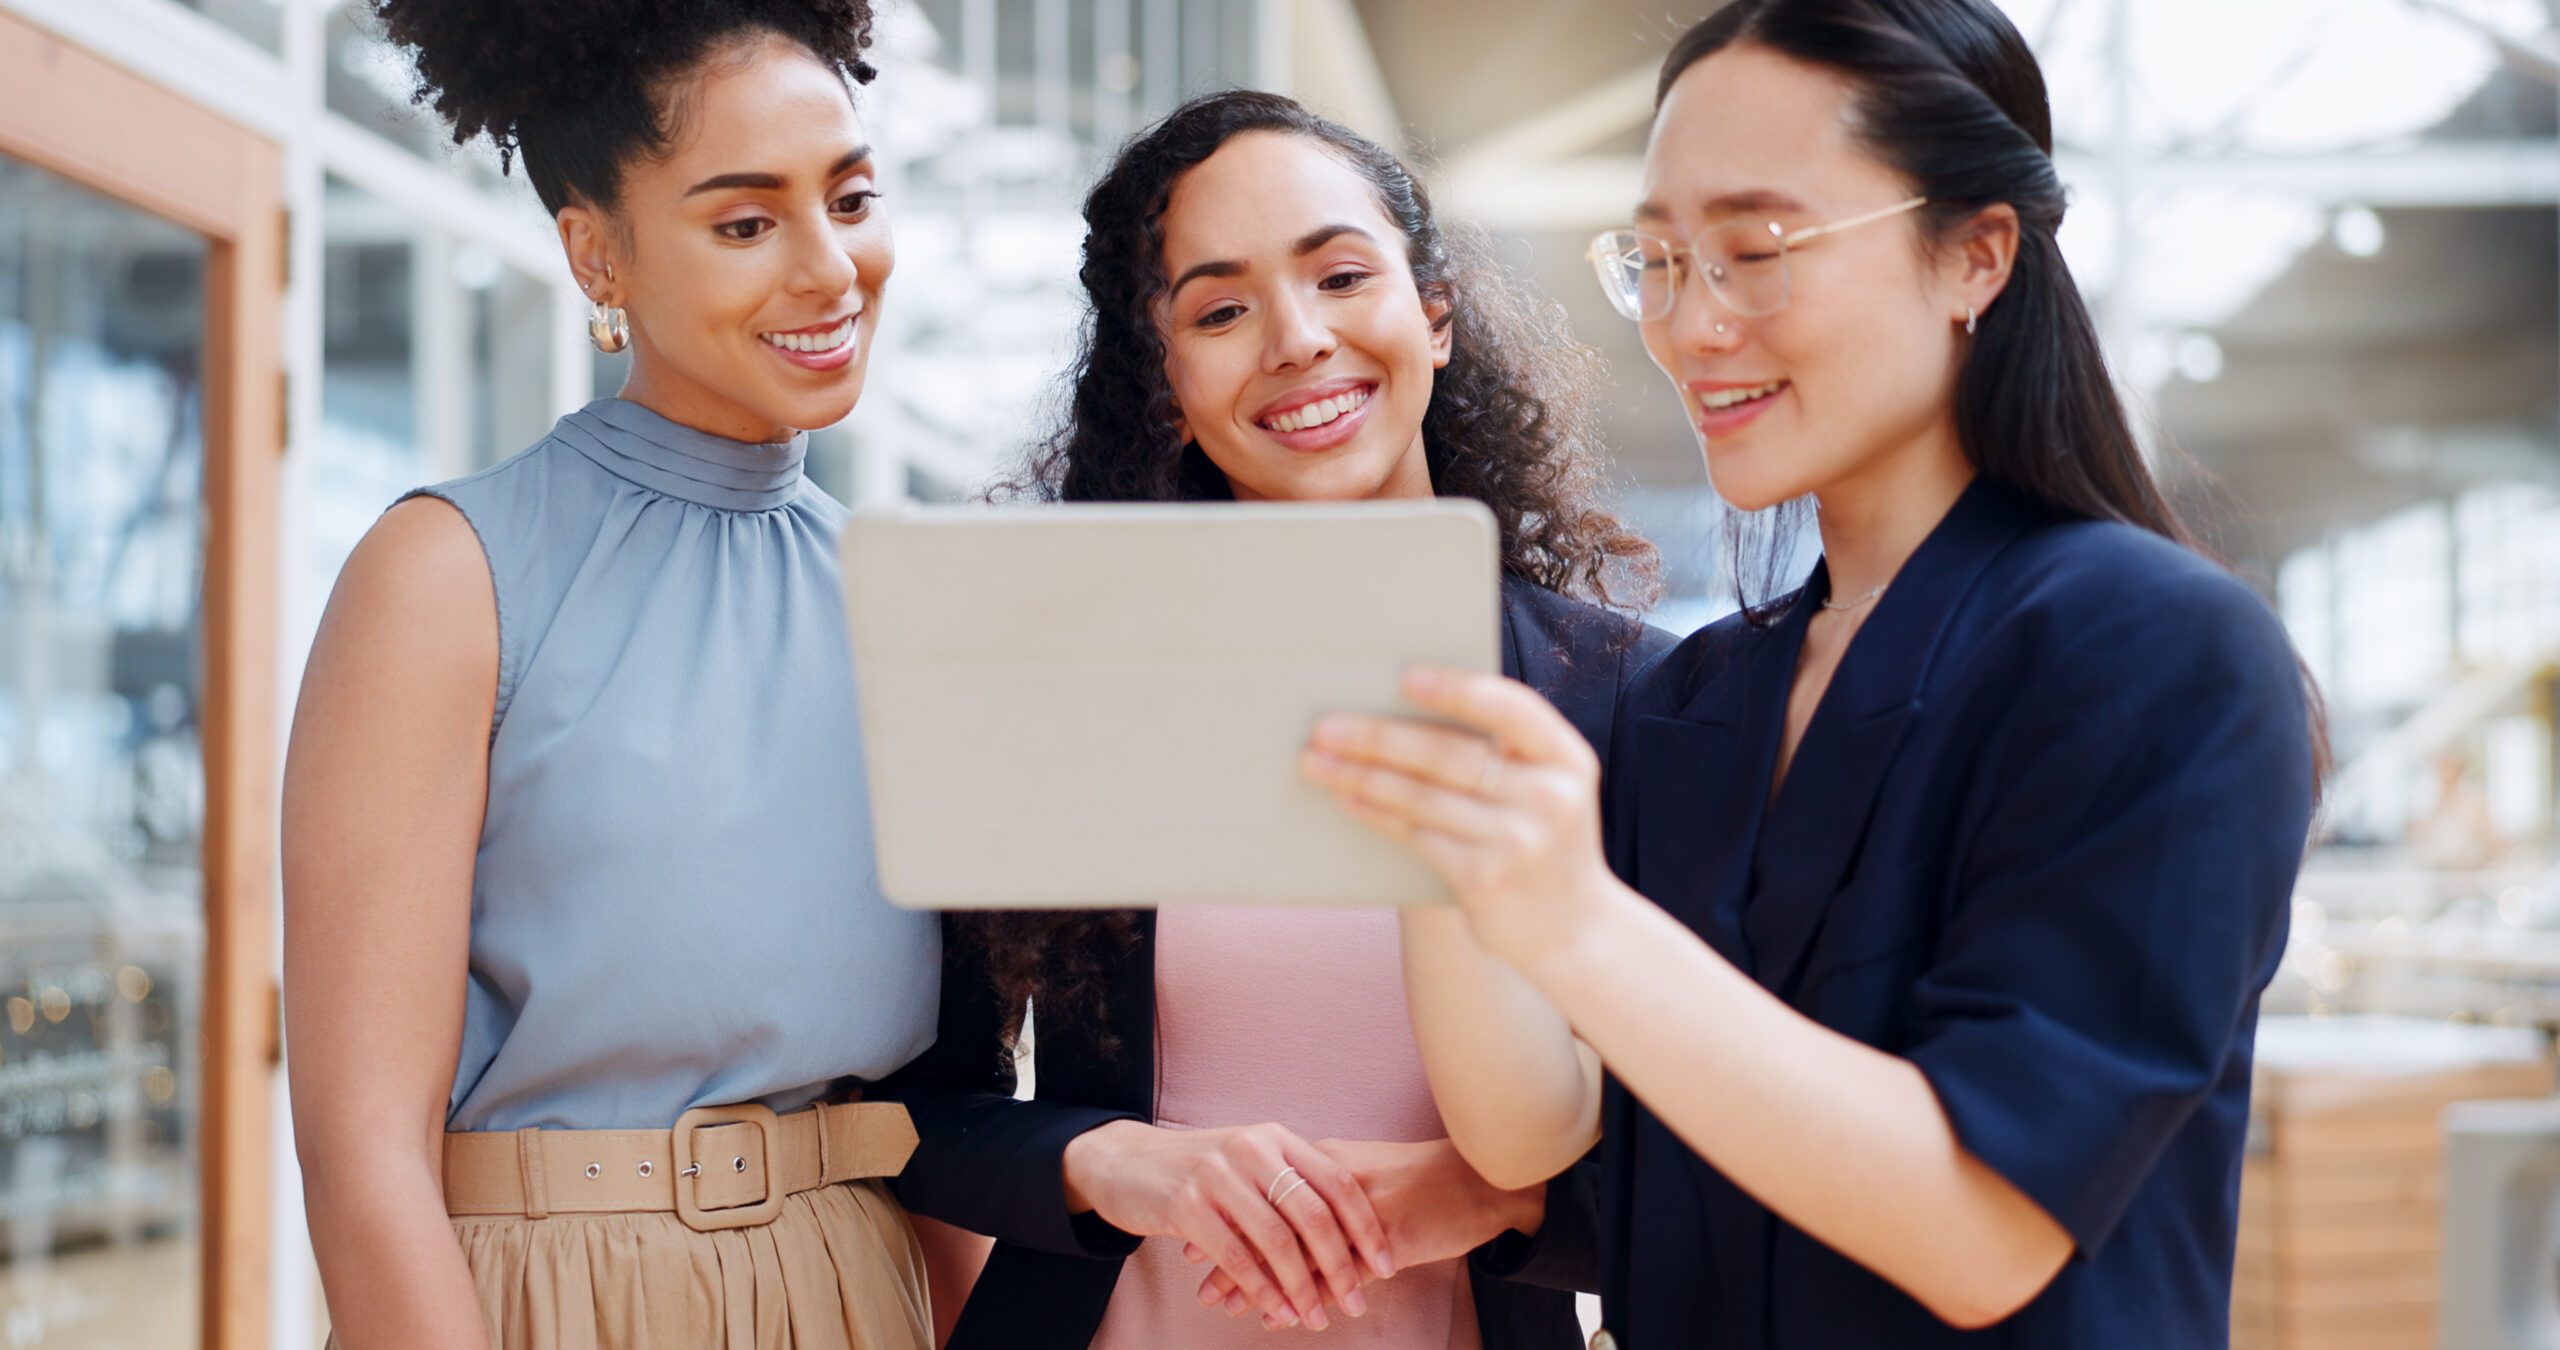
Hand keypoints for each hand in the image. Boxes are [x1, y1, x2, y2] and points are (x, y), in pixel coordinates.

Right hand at [1061, 1119, 1393, 1329]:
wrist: (1124, 1162)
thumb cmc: (1198, 1169)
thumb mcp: (1248, 1161)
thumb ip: (1291, 1185)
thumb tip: (1349, 1233)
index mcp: (1277, 1138)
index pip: (1338, 1182)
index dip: (1366, 1227)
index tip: (1387, 1266)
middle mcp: (1252, 1149)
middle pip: (1314, 1214)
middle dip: (1341, 1265)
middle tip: (1358, 1303)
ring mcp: (1217, 1174)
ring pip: (1276, 1240)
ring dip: (1302, 1287)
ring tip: (1317, 1318)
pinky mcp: (1185, 1203)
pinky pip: (1235, 1256)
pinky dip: (1261, 1288)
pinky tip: (1276, 1309)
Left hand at [1191, 1139, 1542, 1319]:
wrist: (1481, 1178)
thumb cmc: (1424, 1177)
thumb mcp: (1366, 1170)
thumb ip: (1324, 1187)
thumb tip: (1284, 1206)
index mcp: (1327, 1159)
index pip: (1264, 1193)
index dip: (1227, 1217)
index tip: (1193, 1236)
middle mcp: (1335, 1183)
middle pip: (1271, 1223)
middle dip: (1232, 1255)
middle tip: (1200, 1282)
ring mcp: (1361, 1214)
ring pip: (1297, 1253)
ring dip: (1260, 1282)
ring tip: (1226, 1305)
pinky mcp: (1388, 1242)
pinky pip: (1337, 1277)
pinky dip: (1305, 1297)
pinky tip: (1281, 1315)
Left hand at [1302, 667, 1622, 970]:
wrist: (1573, 926)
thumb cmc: (1542, 836)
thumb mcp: (1546, 785)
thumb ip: (1501, 749)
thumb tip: (1403, 708)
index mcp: (1566, 757)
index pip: (1512, 709)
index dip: (1458, 691)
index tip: (1405, 678)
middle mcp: (1550, 797)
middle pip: (1449, 755)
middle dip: (1379, 737)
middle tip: (1325, 726)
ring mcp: (1519, 842)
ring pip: (1423, 797)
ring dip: (1362, 776)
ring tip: (1317, 760)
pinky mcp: (1486, 880)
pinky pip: (1417, 836)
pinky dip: (1377, 814)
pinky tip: (1348, 799)